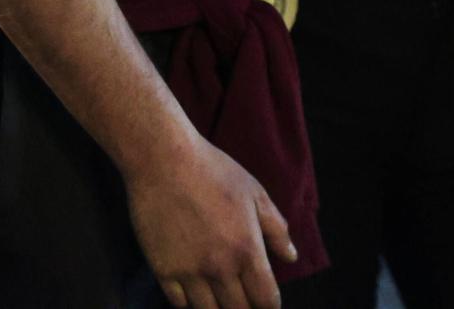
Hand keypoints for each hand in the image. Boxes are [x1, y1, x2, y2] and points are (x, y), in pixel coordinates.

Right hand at [127, 136, 293, 308]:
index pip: (266, 299)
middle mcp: (220, 268)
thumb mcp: (254, 193)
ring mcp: (189, 272)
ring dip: (218, 308)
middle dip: (245, 308)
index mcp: (247, 250)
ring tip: (220, 300)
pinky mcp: (163, 270)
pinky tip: (193, 293)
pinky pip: (179, 303)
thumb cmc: (213, 170)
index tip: (266, 302)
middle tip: (244, 300)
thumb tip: (290, 257)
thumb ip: (276, 228)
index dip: (269, 305)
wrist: (164, 160)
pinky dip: (189, 302)